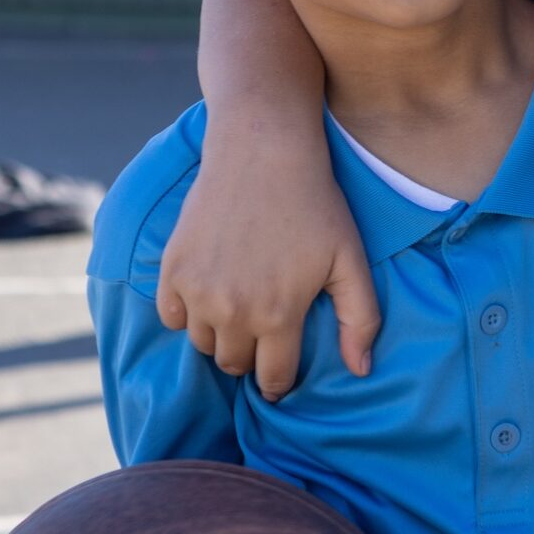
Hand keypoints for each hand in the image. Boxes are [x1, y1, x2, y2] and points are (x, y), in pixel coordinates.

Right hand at [157, 136, 379, 396]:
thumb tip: (361, 371)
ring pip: (203, 343)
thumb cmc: (315, 205)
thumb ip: (360, 320)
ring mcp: (198, 291)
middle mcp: (233, 311)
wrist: (263, 152)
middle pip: (234, 364)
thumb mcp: (350, 260)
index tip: (281, 373)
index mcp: (278, 315)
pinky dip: (187, 313)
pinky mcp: (172, 269)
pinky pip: (172, 317)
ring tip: (239, 306)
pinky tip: (210, 291)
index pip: (272, 378)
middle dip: (251, 355)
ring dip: (220, 335)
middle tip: (263, 329)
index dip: (280, 380)